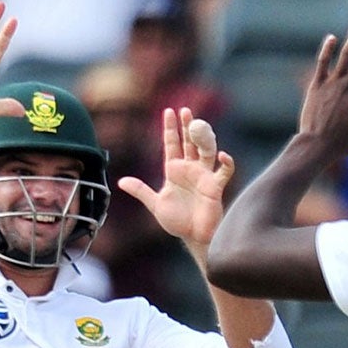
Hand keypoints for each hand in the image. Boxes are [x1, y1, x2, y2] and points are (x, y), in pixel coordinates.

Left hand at [120, 107, 234, 256]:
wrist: (194, 237)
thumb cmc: (178, 222)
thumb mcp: (155, 204)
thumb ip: (141, 191)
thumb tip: (121, 182)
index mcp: (175, 170)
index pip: (172, 144)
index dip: (170, 128)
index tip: (169, 111)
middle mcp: (190, 170)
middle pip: (190, 142)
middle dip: (188, 126)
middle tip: (186, 110)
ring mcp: (204, 176)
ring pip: (206, 151)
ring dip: (205, 138)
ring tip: (201, 125)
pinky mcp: (215, 186)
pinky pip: (224, 172)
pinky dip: (226, 164)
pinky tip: (223, 155)